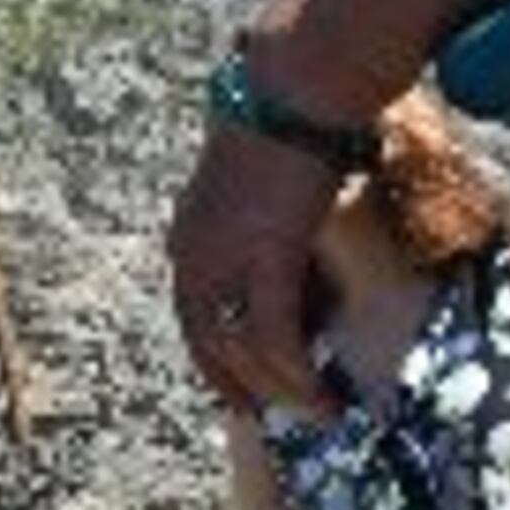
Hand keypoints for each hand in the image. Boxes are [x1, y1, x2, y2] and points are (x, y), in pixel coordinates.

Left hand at [165, 122, 337, 415]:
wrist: (292, 92)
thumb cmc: (286, 124)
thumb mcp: (258, 184)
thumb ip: (260, 221)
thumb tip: (288, 248)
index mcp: (189, 234)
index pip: (192, 313)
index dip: (213, 355)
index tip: (235, 386)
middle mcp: (194, 252)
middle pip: (206, 340)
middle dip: (236, 384)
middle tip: (269, 417)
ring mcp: (225, 258)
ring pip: (240, 349)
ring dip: (277, 389)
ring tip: (314, 412)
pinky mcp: (264, 259)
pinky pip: (273, 336)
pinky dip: (295, 372)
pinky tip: (319, 393)